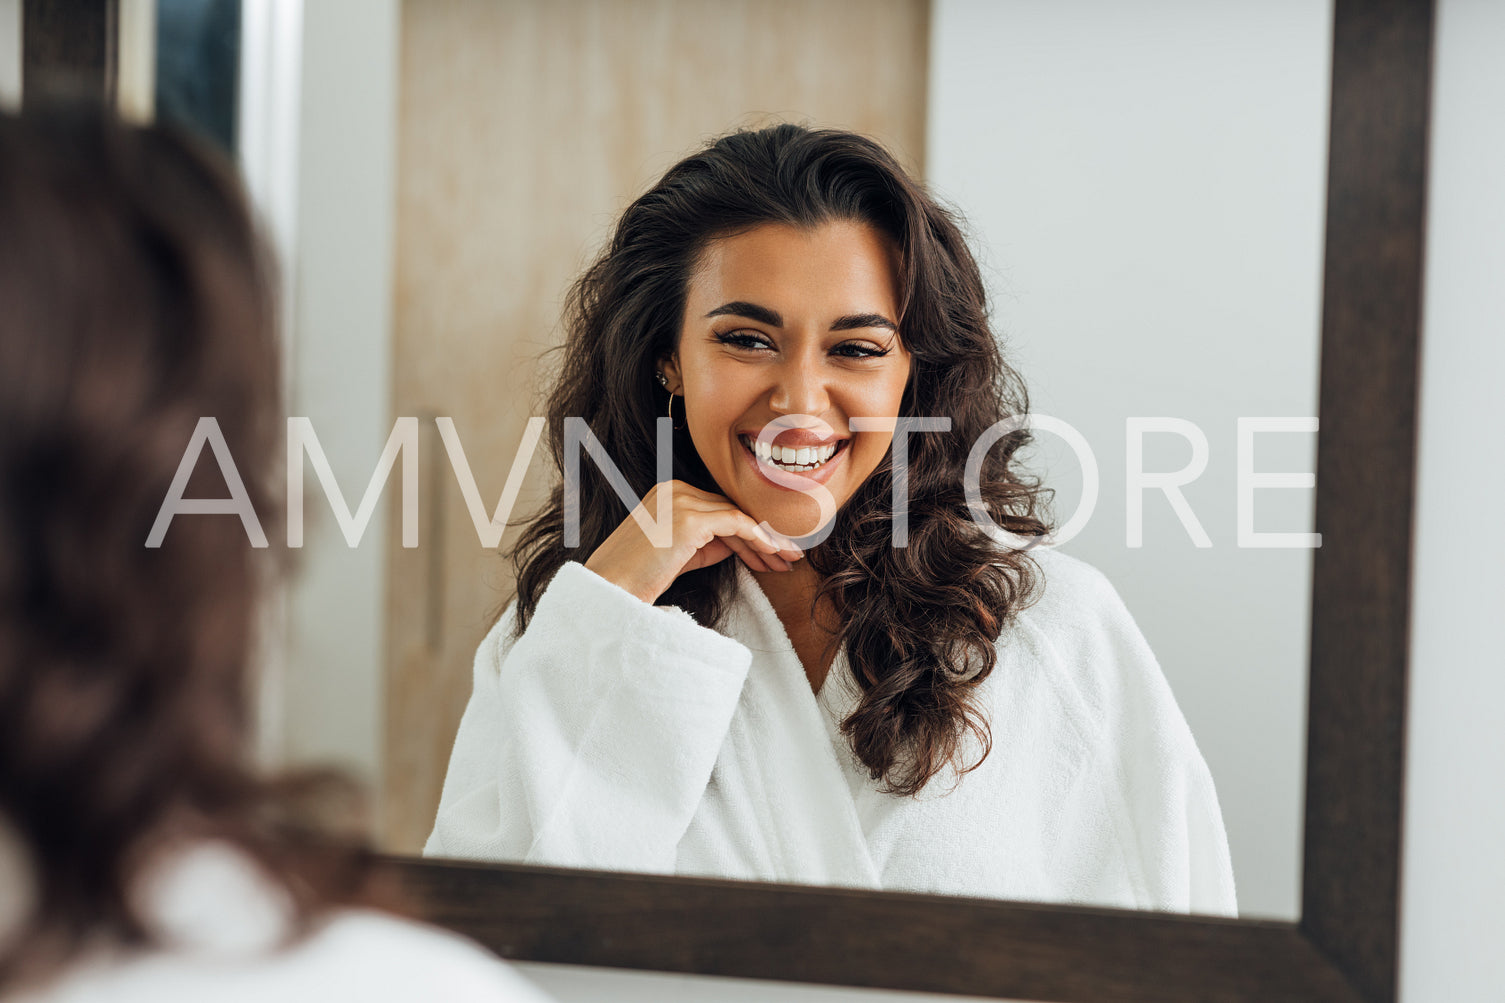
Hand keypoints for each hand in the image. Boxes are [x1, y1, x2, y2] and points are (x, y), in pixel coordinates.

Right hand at [583, 480, 804, 603]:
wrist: (610, 589)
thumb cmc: (638, 577)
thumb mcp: (681, 554)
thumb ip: (708, 543)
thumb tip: (742, 543)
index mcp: (670, 493)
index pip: (721, 509)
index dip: (751, 532)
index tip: (773, 552)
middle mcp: (676, 489)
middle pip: (733, 511)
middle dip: (765, 536)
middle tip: (789, 558)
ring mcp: (681, 501)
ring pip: (738, 517)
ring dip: (768, 541)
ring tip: (787, 561)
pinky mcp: (689, 519)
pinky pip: (736, 524)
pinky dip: (758, 538)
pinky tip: (773, 554)